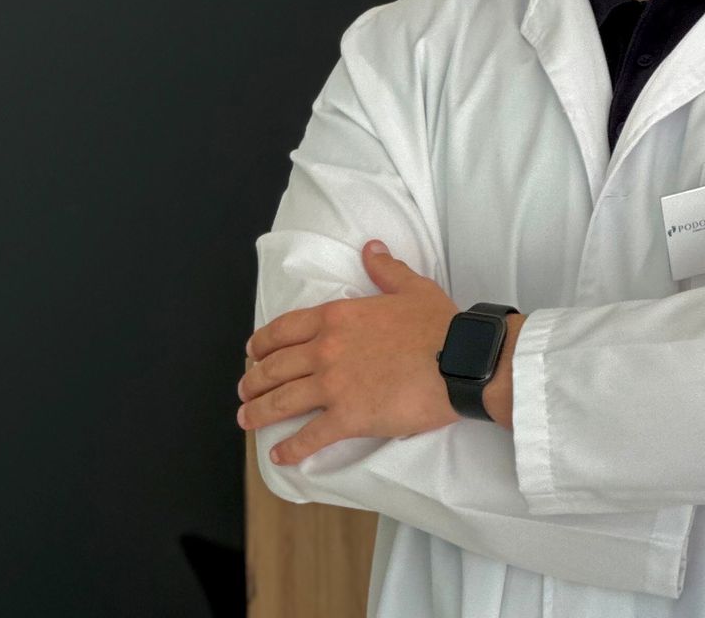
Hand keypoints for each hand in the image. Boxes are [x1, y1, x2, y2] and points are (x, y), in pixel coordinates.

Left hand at [238, 241, 460, 464]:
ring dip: (259, 412)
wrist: (460, 360)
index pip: (284, 329)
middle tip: (245, 389)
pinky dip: (291, 448)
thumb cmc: (438, 324)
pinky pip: (310, 436)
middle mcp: (326, 350)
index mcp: (337, 317)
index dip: (262, 342)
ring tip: (246, 419)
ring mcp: (334, 385)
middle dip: (254, 379)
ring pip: (282, 401)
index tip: (252, 352)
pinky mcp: (349, 417)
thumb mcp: (411, 286)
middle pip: (275, 367)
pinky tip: (279, 456)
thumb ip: (385, 268)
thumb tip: (372, 248)